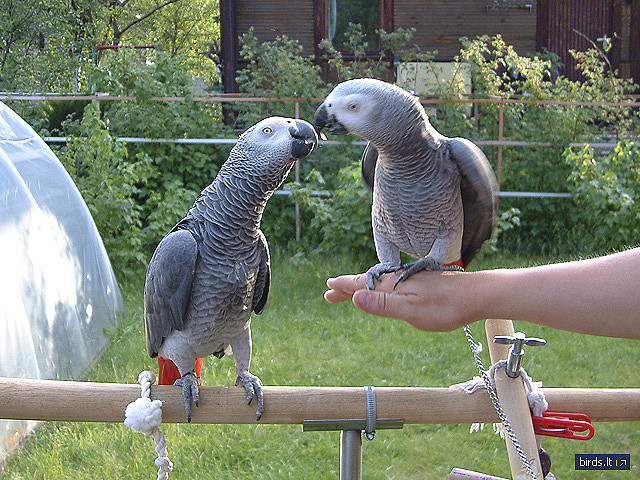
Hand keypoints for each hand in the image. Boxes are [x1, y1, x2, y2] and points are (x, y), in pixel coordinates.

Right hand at [325, 270, 474, 331]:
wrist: (476, 296)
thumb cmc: (445, 306)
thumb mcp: (411, 310)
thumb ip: (383, 305)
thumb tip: (355, 297)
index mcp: (393, 286)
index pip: (362, 285)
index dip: (344, 287)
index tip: (328, 287)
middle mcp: (399, 280)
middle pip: (367, 284)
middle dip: (348, 288)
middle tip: (331, 292)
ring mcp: (410, 282)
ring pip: (380, 284)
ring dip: (363, 289)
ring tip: (352, 292)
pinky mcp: (420, 285)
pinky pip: (392, 286)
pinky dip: (380, 290)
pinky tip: (385, 292)